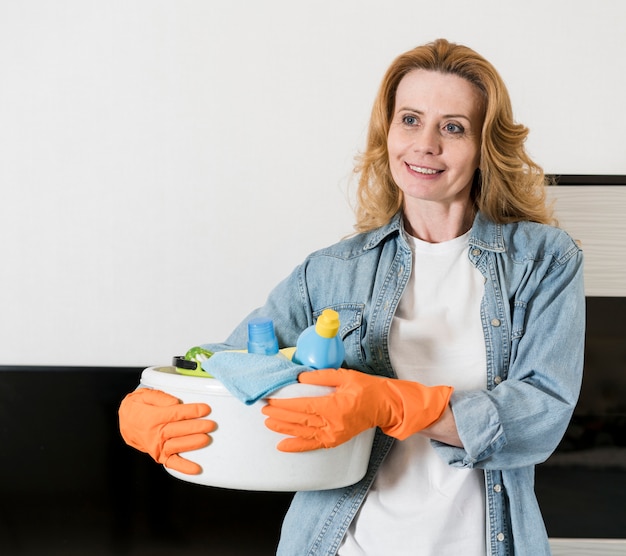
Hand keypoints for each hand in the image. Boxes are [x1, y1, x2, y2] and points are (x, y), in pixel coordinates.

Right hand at [118, 388, 215, 473]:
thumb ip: (159, 397)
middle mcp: (154, 434)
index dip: (191, 411)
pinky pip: (172, 462)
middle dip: (196, 428)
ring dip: (192, 443)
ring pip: (176, 445)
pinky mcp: (159, 455)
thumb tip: (175, 401)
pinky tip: (196, 469)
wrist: (125, 422)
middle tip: (211, 425)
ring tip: (207, 439)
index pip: (175, 414)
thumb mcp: (144, 395)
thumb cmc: (138, 406)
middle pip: (177, 430)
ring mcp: (157, 446)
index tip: (206, 409)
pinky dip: (184, 467)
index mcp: (152, 417)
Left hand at [262, 368, 451, 451]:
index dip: (284, 405)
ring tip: (268, 423)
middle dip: (279, 416)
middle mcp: (333, 424)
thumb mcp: (345, 376)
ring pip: (303, 433)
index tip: (271, 401)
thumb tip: (300, 378)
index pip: (302, 407)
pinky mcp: (335, 440)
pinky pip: (313, 445)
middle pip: (300, 421)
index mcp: (334, 407)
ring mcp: (334, 435)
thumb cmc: (367, 388)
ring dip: (283, 429)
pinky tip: (282, 446)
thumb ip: (321, 377)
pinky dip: (296, 446)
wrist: (384, 406)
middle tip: (264, 410)